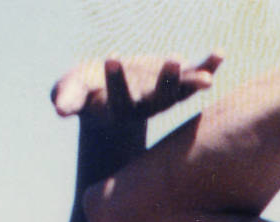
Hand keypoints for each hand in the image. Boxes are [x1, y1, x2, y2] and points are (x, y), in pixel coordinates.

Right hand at [50, 52, 222, 120]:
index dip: (115, 79)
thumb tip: (59, 109)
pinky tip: (220, 54)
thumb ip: (66, 99)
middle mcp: (145, 105)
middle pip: (158, 97)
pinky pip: (194, 75)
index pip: (119, 95)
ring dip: (193, 81)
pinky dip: (207, 66)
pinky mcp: (175, 82)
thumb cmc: (84, 92)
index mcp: (120, 108)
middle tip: (172, 61)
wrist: (106, 94)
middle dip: (165, 80)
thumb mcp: (71, 93)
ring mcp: (163, 95)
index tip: (110, 57)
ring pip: (180, 90)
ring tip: (208, 77)